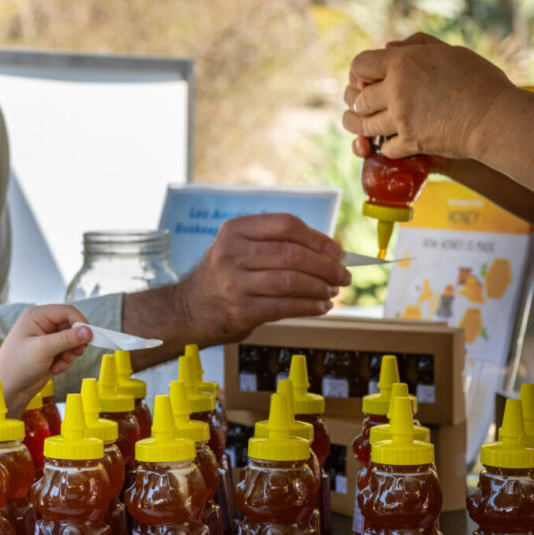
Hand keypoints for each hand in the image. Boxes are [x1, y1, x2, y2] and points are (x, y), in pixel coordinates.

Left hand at [0, 304, 90, 415]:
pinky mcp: (49, 351)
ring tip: (59, 365)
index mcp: (36, 315)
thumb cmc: (17, 366)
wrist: (8, 389)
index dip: (80, 323)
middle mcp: (41, 323)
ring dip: (69, 355)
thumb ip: (67, 339)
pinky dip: (65, 362)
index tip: (89, 338)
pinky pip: (67, 352)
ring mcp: (45, 338)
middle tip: (75, 354)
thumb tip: (88, 331)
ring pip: (72, 341)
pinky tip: (54, 369)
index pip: (67, 311)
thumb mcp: (44, 349)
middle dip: (74, 343)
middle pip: (72, 326)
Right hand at [169, 213, 349, 345]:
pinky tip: (321, 307)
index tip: (338, 251)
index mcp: (235, 229)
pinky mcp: (240, 310)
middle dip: (327, 266)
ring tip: (332, 291)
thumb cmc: (225, 276)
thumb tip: (331, 253)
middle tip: (344, 276)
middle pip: (292, 254)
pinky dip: (310, 306)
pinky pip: (285, 306)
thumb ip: (276, 244)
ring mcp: (234, 282)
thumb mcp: (240, 248)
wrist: (189, 309)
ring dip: (321, 287)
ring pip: (292, 281)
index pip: (286, 224)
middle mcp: (231, 252)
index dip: (318, 238)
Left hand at [342, 33, 514, 160]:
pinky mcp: (409, 142)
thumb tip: (388, 47)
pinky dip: (385, 146)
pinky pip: (384, 148)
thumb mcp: (449, 51)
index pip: (359, 65)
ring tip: (361, 124)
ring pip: (362, 126)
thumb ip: (416, 45)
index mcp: (402, 63)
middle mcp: (395, 90)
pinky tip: (390, 142)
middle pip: (356, 99)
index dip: (358, 72)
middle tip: (362, 104)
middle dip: (356, 101)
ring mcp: (400, 118)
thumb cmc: (479, 80)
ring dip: (359, 126)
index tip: (365, 79)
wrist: (496, 117)